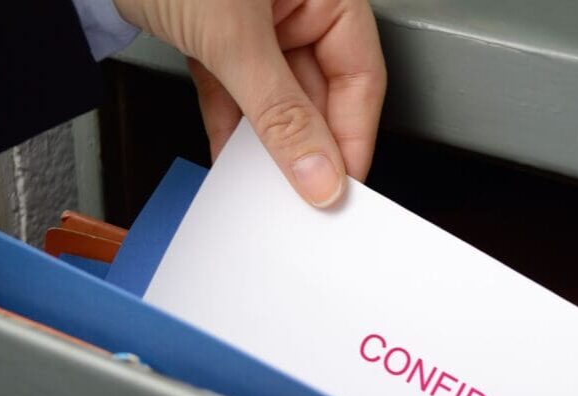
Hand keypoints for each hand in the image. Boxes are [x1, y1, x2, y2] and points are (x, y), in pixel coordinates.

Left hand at [112, 0, 385, 207]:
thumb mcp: (234, 37)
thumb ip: (280, 112)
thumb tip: (318, 171)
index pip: (360, 77)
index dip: (353, 138)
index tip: (339, 187)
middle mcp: (299, 2)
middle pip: (320, 93)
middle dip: (306, 147)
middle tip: (301, 195)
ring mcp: (258, 19)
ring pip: (276, 98)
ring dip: (267, 142)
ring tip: (263, 183)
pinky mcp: (218, 33)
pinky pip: (236, 89)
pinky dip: (231, 122)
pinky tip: (230, 156)